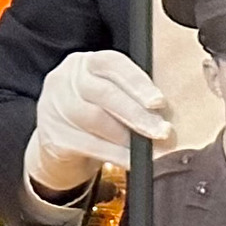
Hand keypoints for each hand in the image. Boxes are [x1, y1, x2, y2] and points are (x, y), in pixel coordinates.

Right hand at [24, 48, 168, 195]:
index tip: (160, 102)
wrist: (59, 145)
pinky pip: (90, 145)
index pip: (112, 64)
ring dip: (128, 137)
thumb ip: (134, 94)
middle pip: (104, 93)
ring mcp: (54, 107)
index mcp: (85, 63)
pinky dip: (117, 154)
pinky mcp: (52, 136)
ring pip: (95, 119)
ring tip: (151, 148)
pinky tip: (135, 161)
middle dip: (138, 114)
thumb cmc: (98, 114)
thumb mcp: (111, 96)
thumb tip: (172, 109)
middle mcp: (66, 80)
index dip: (137, 82)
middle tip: (163, 131)